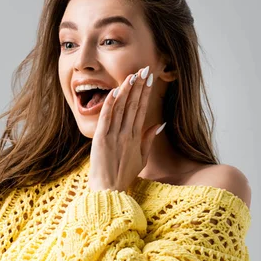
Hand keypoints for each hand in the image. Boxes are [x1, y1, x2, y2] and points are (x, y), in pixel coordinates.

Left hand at [88, 66, 163, 192]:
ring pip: (121, 108)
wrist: (109, 191)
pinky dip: (110, 104)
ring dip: (126, 90)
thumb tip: (159, 124)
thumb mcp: (141, 159)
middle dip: (139, 86)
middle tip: (144, 69)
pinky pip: (107, 118)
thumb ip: (148, 140)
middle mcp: (127, 134)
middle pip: (134, 105)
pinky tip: (114, 91)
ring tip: (132, 75)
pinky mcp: (101, 139)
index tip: (149, 79)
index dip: (146, 93)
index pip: (142, 110)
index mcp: (136, 138)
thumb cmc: (123, 176)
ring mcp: (114, 136)